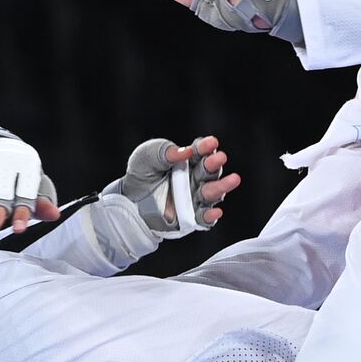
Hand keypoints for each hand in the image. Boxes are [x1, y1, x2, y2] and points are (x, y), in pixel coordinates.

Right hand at [0, 136, 60, 232]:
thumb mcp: (33, 187)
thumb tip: (54, 215)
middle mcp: (7, 168)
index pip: (25, 195)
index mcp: (27, 172)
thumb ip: (41, 204)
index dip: (22, 213)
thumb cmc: (20, 175)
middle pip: (2, 193)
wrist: (1, 145)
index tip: (19, 229)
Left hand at [103, 135, 240, 233]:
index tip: (211, 143)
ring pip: (212, 193)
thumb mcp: (147, 157)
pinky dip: (210, 216)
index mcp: (188, 160)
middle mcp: (195, 178)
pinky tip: (216, 211)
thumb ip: (164, 151)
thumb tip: (185, 152)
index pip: (200, 152)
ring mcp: (195, 198)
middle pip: (209, 171)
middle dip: (214, 164)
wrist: (128, 202)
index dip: (206, 147)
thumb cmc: (141, 175)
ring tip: (232, 180)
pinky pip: (204, 218)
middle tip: (219, 158)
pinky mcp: (191, 218)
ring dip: (221, 187)